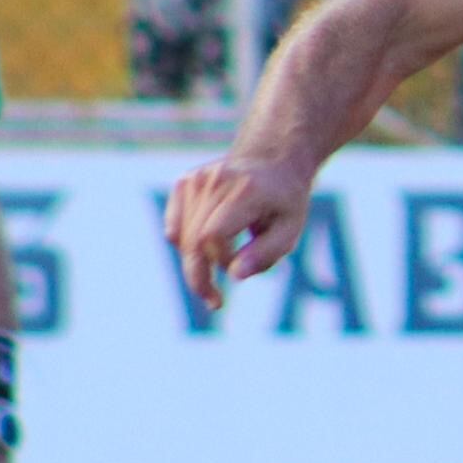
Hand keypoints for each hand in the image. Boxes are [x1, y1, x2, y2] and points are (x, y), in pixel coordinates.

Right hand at [165, 152, 313, 309]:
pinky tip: (206, 250)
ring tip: (216, 274)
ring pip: (179, 237)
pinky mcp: (184, 183)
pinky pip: (173, 227)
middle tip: (215, 302)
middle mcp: (215, 180)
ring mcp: (196, 179)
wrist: (272, 161)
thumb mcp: (289, 230)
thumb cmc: (284, 202)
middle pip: (192, 240)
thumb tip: (235, 276)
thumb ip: (265, 254)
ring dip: (195, 263)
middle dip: (200, 277)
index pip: (213, 236)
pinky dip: (185, 245)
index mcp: (245, 190)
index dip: (221, 261)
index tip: (237, 272)